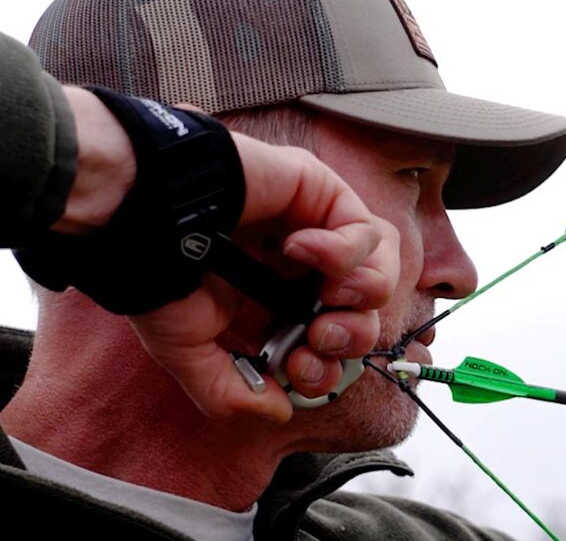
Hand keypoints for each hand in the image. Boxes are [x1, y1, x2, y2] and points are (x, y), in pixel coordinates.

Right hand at [55, 88, 399, 421]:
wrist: (144, 219)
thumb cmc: (160, 277)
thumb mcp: (187, 350)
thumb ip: (230, 391)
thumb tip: (280, 411)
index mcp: (274, 308)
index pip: (331, 344)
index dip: (329, 366)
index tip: (300, 370)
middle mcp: (301, 273)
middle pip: (365, 311)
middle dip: (353, 337)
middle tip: (320, 336)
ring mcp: (315, 231)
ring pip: (380, 269)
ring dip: (363, 296)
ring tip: (327, 298)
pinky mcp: (321, 195)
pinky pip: (365, 230)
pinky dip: (344, 250)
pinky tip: (300, 249)